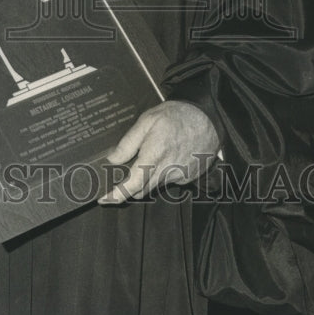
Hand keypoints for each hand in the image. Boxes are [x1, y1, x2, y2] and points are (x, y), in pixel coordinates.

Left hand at [98, 100, 219, 203]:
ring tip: (148, 157)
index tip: (104, 199)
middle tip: (118, 178)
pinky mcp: (189, 177)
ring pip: (155, 186)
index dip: (117, 195)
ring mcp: (180, 176)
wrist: (209, 118)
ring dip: (146, 178)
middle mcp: (168, 170)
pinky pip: (169, 181)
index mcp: (155, 155)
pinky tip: (165, 157)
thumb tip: (112, 159)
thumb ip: (128, 142)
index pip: (133, 184)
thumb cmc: (177, 115)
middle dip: (128, 188)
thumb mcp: (147, 120)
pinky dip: (162, 174)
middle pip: (141, 190)